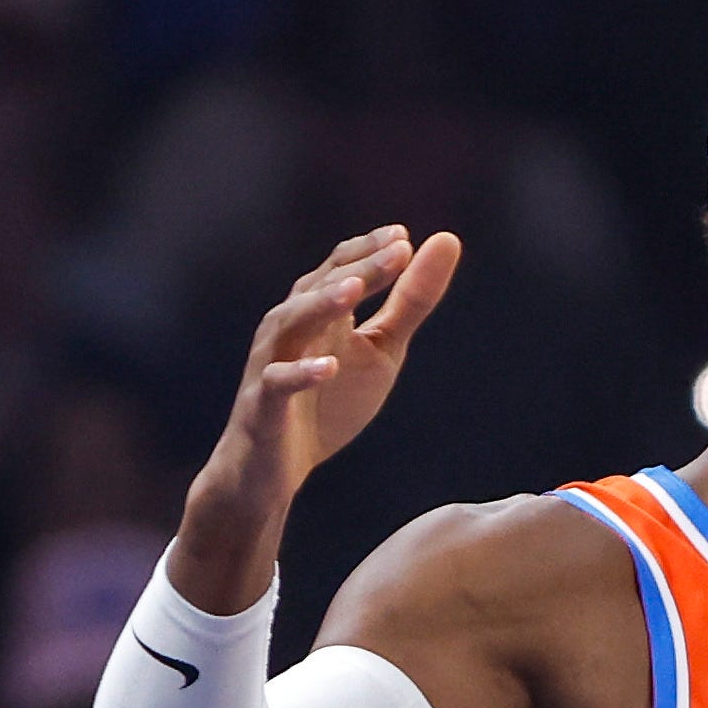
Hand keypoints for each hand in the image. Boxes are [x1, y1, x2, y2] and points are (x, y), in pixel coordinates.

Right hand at [168, 228, 467, 607]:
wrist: (273, 471)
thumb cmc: (326, 405)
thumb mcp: (380, 350)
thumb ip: (410, 302)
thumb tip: (446, 242)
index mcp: (320, 314)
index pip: (342, 269)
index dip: (370, 250)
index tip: (404, 235)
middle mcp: (290, 329)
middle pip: (319, 288)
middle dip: (359, 268)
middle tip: (397, 250)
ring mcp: (272, 364)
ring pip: (288, 324)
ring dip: (320, 304)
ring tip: (355, 291)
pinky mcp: (261, 406)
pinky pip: (276, 384)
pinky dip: (300, 373)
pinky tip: (328, 367)